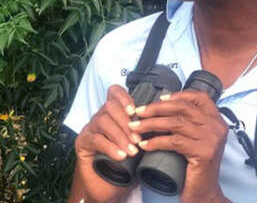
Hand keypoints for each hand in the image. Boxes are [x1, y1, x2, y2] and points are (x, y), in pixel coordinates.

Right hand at [74, 85, 141, 201]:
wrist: (105, 179)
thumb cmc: (123, 154)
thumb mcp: (135, 138)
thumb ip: (142, 128)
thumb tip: (157, 123)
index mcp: (114, 110)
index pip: (115, 92)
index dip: (124, 97)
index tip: (134, 110)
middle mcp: (100, 114)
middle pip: (110, 106)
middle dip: (126, 122)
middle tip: (138, 139)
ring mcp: (90, 126)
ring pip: (103, 121)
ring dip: (120, 136)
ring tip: (132, 150)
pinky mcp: (83, 141)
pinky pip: (96, 139)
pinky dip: (111, 148)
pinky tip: (121, 156)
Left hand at [130, 90, 229, 202]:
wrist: (205, 193)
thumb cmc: (196, 166)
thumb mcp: (198, 138)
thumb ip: (190, 122)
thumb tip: (163, 105)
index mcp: (217, 120)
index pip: (200, 97)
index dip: (179, 95)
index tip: (161, 98)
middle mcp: (217, 126)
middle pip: (183, 108)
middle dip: (158, 108)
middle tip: (139, 112)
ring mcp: (211, 139)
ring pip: (176, 123)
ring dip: (151, 124)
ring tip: (136, 127)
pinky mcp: (203, 152)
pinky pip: (174, 141)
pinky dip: (155, 141)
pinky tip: (144, 145)